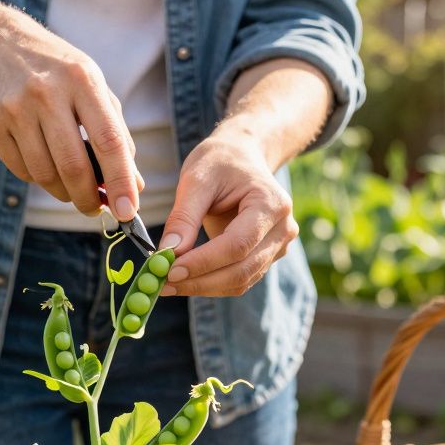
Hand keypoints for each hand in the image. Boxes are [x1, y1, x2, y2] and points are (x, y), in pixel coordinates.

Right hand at [0, 13, 140, 219]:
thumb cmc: (58, 73)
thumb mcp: (93, 87)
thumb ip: (116, 134)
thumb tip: (134, 185)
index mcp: (82, 80)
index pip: (109, 140)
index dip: (121, 180)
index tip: (128, 211)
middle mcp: (47, 92)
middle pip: (73, 166)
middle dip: (89, 198)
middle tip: (96, 209)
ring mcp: (15, 108)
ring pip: (45, 174)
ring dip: (63, 192)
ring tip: (71, 187)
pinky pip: (22, 171)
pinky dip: (38, 178)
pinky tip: (44, 164)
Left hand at [158, 132, 298, 296]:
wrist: (242, 158)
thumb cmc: (220, 162)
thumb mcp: (197, 178)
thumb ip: (184, 217)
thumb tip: (167, 254)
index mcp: (271, 204)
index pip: (238, 244)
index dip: (204, 262)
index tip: (170, 270)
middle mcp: (282, 229)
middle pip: (242, 269)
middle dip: (200, 281)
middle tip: (162, 284)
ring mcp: (278, 246)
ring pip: (240, 281)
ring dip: (202, 287)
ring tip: (166, 284)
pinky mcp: (265, 257)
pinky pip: (238, 279)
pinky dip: (210, 283)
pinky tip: (184, 279)